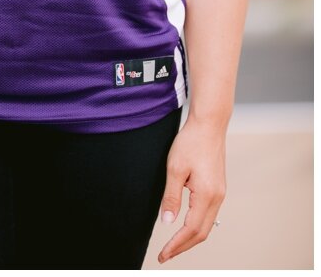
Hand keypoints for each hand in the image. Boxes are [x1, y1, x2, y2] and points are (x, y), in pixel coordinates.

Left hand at [156, 116, 227, 262]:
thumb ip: (171, 197)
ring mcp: (219, 195)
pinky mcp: (217, 190)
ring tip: (172, 246)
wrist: (208, 126)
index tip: (163, 254)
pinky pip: (208, 215)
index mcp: (207, 195)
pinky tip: (184, 228)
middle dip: (183, 247)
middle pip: (201, 233)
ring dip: (189, 238)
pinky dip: (195, 227)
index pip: (191, 229)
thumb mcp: (174, 169)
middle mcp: (217, 199)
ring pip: (206, 226)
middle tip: (165, 255)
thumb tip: (167, 222)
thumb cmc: (190, 143)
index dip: (176, 244)